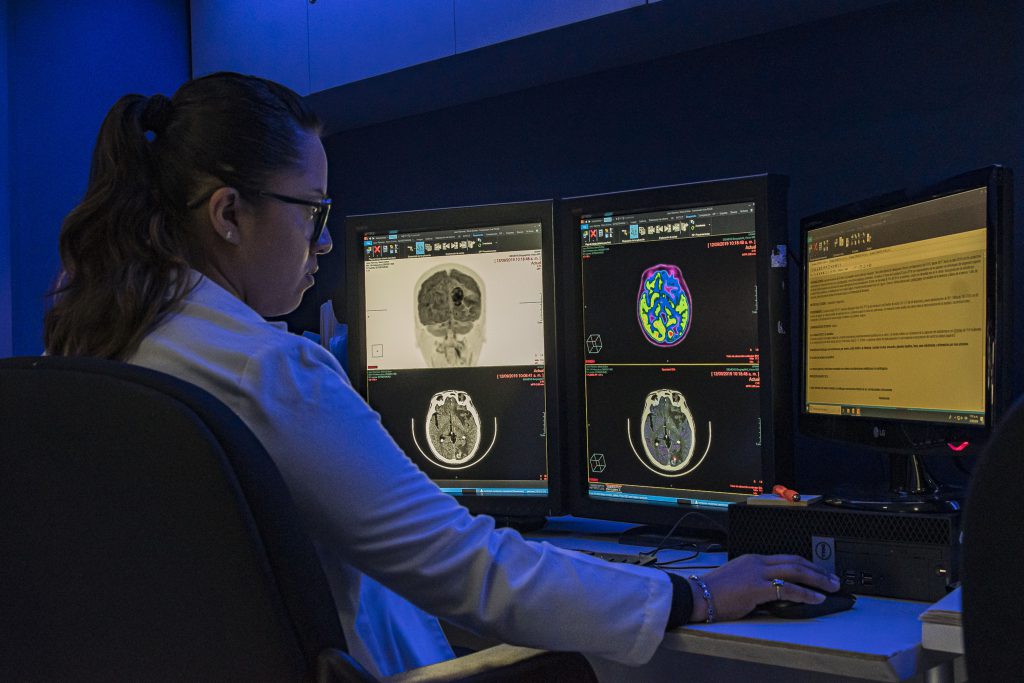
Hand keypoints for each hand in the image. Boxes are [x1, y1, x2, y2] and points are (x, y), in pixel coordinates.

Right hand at [687, 554, 839, 621]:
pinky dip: (805, 593)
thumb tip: (777, 592)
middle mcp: (758, 562)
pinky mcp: (757, 588)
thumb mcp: (740, 580)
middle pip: (795, 562)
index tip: (820, 572)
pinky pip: (787, 589)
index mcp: (754, 559)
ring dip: (817, 580)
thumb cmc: (716, 593)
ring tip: (831, 587)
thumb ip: (758, 582)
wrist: (698, 596)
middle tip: (833, 579)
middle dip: (818, 570)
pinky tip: (816, 598)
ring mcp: (757, 574)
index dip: (807, 565)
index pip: (787, 558)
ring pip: (795, 572)